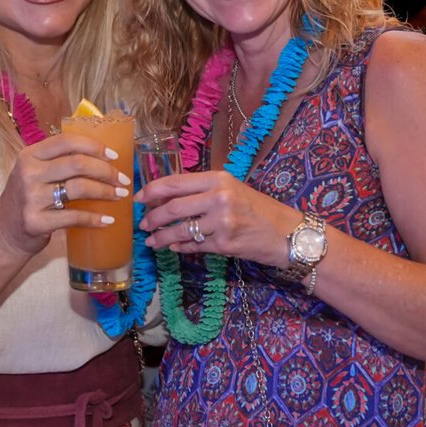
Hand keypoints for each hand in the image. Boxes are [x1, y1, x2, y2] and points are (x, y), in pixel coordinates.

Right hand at [0, 132, 131, 256]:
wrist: (3, 233)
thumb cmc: (26, 200)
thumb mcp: (34, 173)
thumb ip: (57, 162)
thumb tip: (101, 156)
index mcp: (30, 155)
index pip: (67, 142)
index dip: (94, 146)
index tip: (114, 156)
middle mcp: (28, 173)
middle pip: (78, 164)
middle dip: (106, 171)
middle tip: (122, 180)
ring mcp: (31, 198)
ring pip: (79, 188)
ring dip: (105, 192)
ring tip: (119, 195)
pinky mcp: (36, 222)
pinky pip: (75, 217)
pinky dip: (95, 219)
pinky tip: (107, 220)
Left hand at [136, 170, 295, 266]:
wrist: (287, 234)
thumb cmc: (260, 210)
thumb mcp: (233, 189)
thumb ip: (203, 191)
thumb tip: (166, 198)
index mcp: (219, 178)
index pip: (175, 182)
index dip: (152, 191)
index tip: (139, 199)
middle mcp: (219, 197)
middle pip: (173, 208)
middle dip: (152, 218)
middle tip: (143, 224)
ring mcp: (221, 222)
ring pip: (180, 231)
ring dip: (161, 237)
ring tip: (152, 241)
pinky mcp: (223, 244)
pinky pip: (193, 246)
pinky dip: (180, 247)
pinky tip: (174, 247)